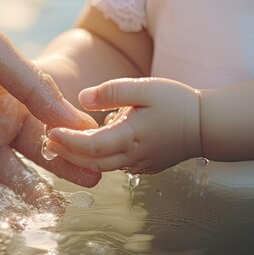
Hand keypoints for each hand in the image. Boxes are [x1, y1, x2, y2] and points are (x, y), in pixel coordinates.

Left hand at [0, 7, 99, 220]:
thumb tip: (76, 119)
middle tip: (61, 214)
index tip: (94, 176)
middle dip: (39, 196)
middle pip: (16, 175)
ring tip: (26, 228)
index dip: (67, 160)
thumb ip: (32, 86)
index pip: (42, 142)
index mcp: (4, 110)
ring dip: (3, 212)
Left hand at [46, 77, 202, 174]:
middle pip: (91, 161)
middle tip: (46, 140)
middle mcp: (132, 156)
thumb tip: (83, 98)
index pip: (92, 146)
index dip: (69, 141)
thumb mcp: (145, 87)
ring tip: (59, 142)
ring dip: (79, 156)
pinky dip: (96, 157)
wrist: (206, 125)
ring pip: (101, 166)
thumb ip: (113, 92)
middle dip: (67, 152)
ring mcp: (138, 164)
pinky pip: (114, 164)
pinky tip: (87, 144)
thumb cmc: (177, 102)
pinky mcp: (143, 165)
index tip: (49, 132)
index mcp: (132, 137)